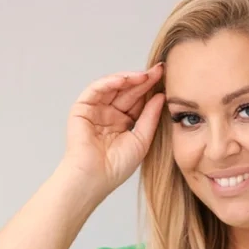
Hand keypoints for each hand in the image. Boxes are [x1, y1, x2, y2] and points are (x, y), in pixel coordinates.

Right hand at [60, 63, 166, 197]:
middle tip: (158, 70)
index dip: (150, 90)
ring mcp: (95, 110)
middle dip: (142, 80)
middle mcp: (109, 114)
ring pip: (113, 87)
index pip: (138, 101)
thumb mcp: (141, 140)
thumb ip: (150, 117)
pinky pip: (96, 89)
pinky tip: (124, 79)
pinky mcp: (82, 108)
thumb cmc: (116, 167)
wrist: (94, 178)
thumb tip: (161, 96)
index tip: (165, 78)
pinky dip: (110, 82)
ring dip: (129, 79)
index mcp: (123, 123)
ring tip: (145, 75)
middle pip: (127, 92)